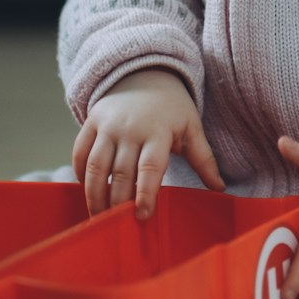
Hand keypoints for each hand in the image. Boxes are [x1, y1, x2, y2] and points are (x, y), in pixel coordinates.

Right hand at [72, 68, 224, 218]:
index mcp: (158, 132)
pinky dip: (79, 173)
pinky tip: (87, 191)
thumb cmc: (172, 108)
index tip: (143, 216)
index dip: (145, 194)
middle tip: (119, 225)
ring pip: (95, 166)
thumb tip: (219, 188)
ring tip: (99, 217)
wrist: (146, 73)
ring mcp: (108, 126)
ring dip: (94, 195)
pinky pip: (80, 151)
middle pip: (120, 173)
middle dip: (118, 202)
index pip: (150, 169)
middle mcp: (130, 130)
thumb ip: (204, 159)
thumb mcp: (192, 128)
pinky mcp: (92, 122)